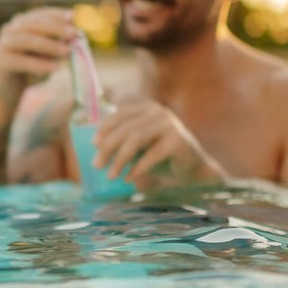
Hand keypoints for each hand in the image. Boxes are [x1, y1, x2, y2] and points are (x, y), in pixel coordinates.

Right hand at [0, 8, 75, 101]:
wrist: (10, 89)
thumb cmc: (32, 68)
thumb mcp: (47, 52)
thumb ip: (57, 42)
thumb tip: (74, 34)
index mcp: (20, 23)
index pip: (39, 14)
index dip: (56, 14)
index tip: (72, 17)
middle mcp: (9, 30)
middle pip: (33, 24)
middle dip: (56, 28)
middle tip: (74, 34)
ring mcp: (3, 45)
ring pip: (27, 40)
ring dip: (49, 45)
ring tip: (67, 52)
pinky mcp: (1, 62)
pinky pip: (22, 61)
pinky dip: (40, 64)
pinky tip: (54, 68)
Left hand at [93, 101, 224, 188]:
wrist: (193, 168)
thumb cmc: (162, 157)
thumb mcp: (139, 146)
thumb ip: (123, 141)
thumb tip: (97, 148)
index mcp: (148, 109)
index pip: (121, 115)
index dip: (105, 129)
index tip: (94, 145)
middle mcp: (159, 112)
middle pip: (125, 128)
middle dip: (108, 148)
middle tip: (97, 165)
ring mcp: (170, 124)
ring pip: (135, 139)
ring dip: (120, 159)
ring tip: (111, 175)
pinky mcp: (178, 140)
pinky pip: (152, 154)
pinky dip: (138, 168)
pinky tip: (128, 178)